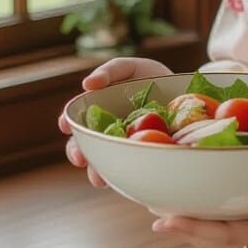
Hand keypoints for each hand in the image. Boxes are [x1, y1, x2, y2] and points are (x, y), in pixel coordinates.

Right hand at [59, 57, 171, 187]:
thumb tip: (86, 84)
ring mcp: (121, 146)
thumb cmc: (148, 76)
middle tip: (81, 158)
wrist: (182, 90)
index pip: (76, 121)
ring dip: (97, 172)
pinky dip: (123, 175)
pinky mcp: (139, 156)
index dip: (68, 123)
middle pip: (84, 146)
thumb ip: (109, 72)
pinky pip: (128, 168)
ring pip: (103, 162)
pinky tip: (123, 179)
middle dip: (78, 153)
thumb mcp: (129, 68)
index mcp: (97, 112)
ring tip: (99, 180)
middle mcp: (105, 132)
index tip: (65, 125)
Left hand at [151, 169, 247, 247]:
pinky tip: (207, 215)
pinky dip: (218, 230)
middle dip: (187, 231)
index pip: (230, 234)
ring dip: (199, 232)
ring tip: (170, 215)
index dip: (195, 228)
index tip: (165, 220)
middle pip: (220, 244)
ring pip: (228, 244)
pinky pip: (241, 239)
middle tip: (153, 214)